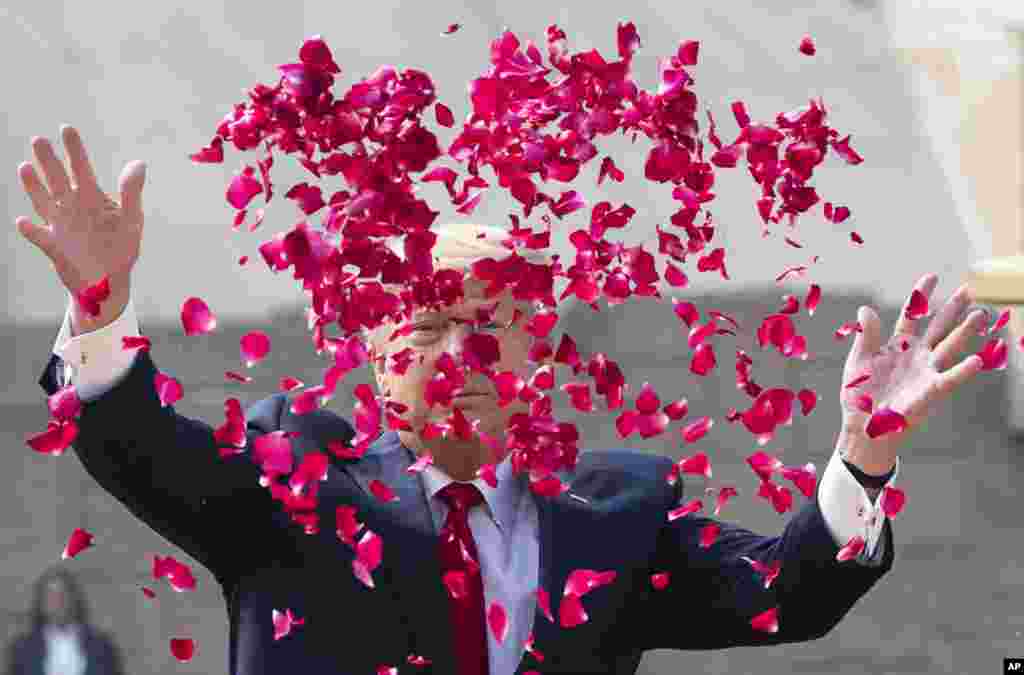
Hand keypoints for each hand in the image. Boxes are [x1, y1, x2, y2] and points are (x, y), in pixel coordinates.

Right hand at [15, 125, 145, 308]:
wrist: (109, 281)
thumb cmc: (121, 247)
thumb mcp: (132, 220)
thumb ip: (132, 192)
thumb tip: (139, 162)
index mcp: (92, 198)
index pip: (81, 168)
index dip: (74, 149)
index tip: (66, 128)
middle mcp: (72, 207)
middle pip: (57, 179)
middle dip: (49, 160)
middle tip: (39, 139)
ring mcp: (60, 225)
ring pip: (43, 201)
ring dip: (33, 186)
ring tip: (24, 167)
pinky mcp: (54, 247)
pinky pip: (40, 237)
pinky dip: (31, 230)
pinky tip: (23, 222)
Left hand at [838, 273, 987, 472]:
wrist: (860, 426)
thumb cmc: (858, 395)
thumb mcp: (858, 360)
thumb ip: (866, 335)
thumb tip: (866, 308)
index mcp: (897, 346)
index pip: (912, 316)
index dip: (921, 296)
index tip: (932, 276)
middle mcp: (916, 356)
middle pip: (938, 328)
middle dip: (952, 310)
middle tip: (969, 291)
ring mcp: (925, 373)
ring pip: (949, 348)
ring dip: (965, 333)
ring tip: (980, 316)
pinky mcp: (929, 392)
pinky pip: (949, 380)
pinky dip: (962, 371)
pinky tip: (977, 360)